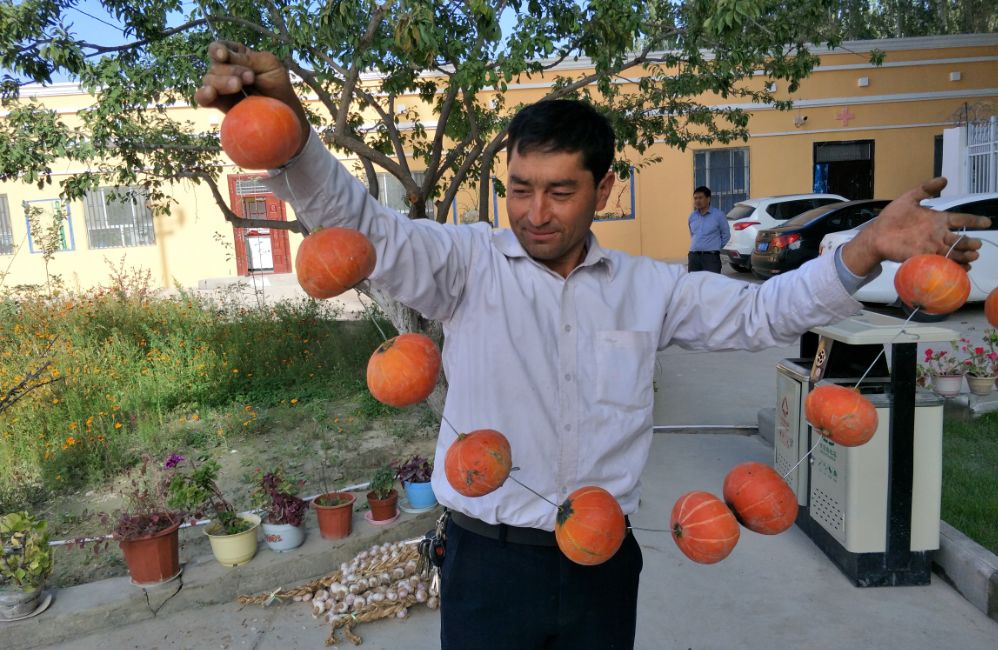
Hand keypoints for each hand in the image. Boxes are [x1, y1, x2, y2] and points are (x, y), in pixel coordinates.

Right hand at [194, 41, 309, 153]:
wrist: (284, 111)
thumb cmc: (278, 85)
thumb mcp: (269, 64)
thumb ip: (248, 58)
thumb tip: (224, 56)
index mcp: (236, 56)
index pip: (219, 48)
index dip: (218, 49)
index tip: (224, 55)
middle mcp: (225, 70)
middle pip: (215, 65)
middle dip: (232, 70)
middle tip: (250, 78)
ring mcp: (220, 87)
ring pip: (208, 80)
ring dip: (223, 82)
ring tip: (239, 86)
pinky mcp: (219, 104)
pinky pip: (202, 98)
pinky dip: (204, 94)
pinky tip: (211, 92)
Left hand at [841, 177, 991, 275]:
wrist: (877, 235)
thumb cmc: (893, 217)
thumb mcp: (909, 199)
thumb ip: (926, 189)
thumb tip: (944, 179)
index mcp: (938, 220)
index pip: (961, 219)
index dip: (975, 221)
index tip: (987, 222)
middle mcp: (938, 234)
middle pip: (960, 239)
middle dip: (970, 243)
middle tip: (976, 244)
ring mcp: (932, 247)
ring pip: (954, 252)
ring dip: (964, 256)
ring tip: (971, 256)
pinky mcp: (923, 257)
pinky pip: (941, 262)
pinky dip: (952, 266)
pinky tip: (961, 268)